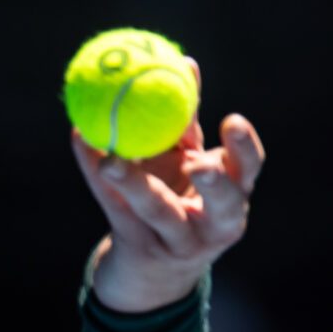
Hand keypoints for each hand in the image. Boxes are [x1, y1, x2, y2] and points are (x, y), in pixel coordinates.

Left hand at [71, 60, 264, 311]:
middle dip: (215, 181)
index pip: (247, 168)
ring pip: (159, 213)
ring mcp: (177, 243)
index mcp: (233, 195)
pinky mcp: (139, 249)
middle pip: (223, 204)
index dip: (243, 147)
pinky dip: (98, 178)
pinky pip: (116, 208)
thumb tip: (186, 62)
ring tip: (113, 165)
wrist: (150, 269)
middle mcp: (214, 224)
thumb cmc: (174, 198)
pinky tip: (85, 147)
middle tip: (197, 163)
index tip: (231, 121)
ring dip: (137, 186)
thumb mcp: (184, 162)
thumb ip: (186, 122)